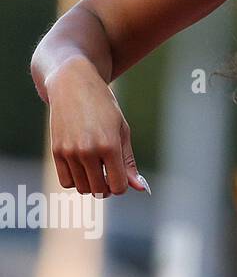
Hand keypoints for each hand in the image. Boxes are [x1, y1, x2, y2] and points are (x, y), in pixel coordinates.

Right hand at [46, 57, 148, 196]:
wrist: (74, 86)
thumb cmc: (104, 108)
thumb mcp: (122, 131)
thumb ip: (129, 162)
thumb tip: (140, 188)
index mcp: (110, 146)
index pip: (117, 186)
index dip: (122, 185)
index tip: (121, 175)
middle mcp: (88, 151)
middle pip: (99, 190)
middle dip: (107, 186)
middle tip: (109, 172)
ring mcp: (69, 152)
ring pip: (82, 188)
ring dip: (91, 184)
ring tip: (96, 167)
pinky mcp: (56, 152)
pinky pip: (66, 182)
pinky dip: (76, 180)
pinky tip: (83, 166)